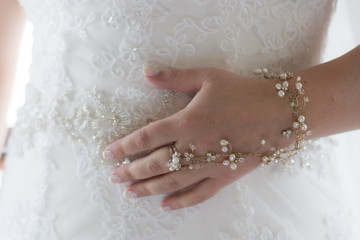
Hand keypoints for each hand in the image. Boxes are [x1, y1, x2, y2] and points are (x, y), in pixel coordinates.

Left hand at [105, 67, 292, 210]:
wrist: (278, 112)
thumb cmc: (241, 92)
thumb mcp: (207, 77)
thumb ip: (174, 77)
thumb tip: (146, 72)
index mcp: (186, 123)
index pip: (145, 138)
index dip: (124, 146)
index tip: (108, 154)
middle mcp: (192, 148)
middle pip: (153, 164)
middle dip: (130, 172)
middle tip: (114, 178)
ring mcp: (208, 166)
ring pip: (170, 182)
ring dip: (147, 189)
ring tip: (130, 193)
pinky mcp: (224, 177)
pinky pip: (199, 194)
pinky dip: (181, 202)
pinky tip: (166, 206)